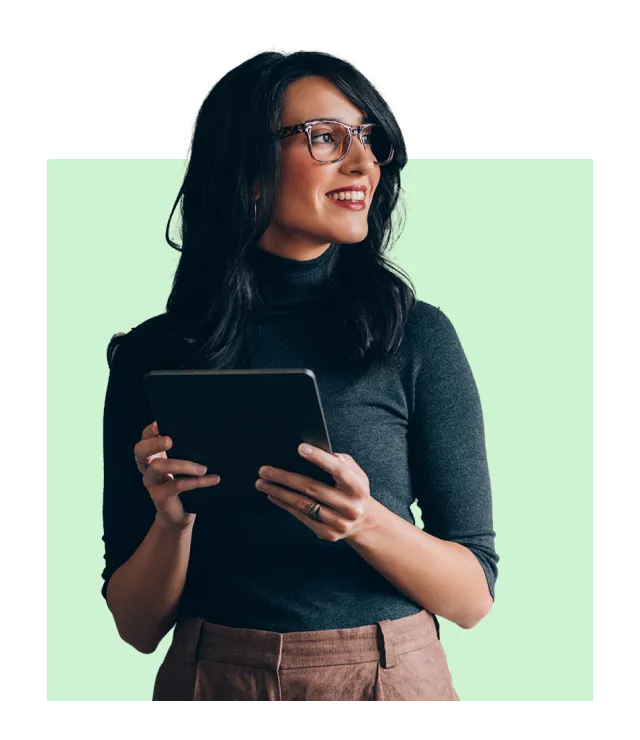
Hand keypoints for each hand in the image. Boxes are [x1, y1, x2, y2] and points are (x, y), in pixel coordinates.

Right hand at [134, 420, 221, 529]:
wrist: (178, 515)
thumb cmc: (183, 484)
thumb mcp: (183, 465)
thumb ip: (186, 451)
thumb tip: (205, 434)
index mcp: (153, 456)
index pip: (145, 439)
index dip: (148, 432)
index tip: (158, 424)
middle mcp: (148, 467)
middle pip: (141, 452)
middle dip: (154, 444)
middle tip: (169, 440)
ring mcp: (151, 482)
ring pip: (159, 467)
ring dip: (182, 465)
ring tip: (203, 468)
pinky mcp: (160, 496)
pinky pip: (177, 485)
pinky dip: (197, 482)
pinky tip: (213, 479)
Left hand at [255, 444, 372, 541]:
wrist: (364, 523)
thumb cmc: (354, 490)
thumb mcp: (357, 474)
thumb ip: (342, 462)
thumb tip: (320, 452)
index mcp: (358, 487)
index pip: (338, 469)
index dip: (319, 458)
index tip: (300, 448)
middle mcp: (350, 506)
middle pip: (312, 488)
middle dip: (285, 477)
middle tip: (265, 470)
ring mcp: (338, 522)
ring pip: (303, 504)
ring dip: (279, 492)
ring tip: (262, 483)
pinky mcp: (327, 533)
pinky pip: (301, 517)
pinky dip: (285, 505)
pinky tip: (273, 496)